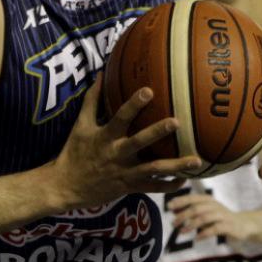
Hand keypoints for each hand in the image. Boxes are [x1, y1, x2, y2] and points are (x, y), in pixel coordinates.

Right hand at [49, 76, 201, 209]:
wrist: (65, 186)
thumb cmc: (74, 152)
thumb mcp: (80, 125)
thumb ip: (92, 99)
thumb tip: (101, 73)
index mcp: (105, 137)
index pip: (120, 118)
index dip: (134, 105)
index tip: (149, 90)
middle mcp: (116, 154)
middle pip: (139, 142)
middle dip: (157, 132)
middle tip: (176, 122)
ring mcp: (124, 172)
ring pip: (153, 169)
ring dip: (175, 165)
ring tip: (196, 160)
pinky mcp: (128, 187)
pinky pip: (152, 188)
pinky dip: (169, 185)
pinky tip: (185, 180)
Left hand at [168, 193, 251, 241]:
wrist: (244, 225)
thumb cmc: (220, 218)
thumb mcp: (205, 213)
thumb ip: (190, 211)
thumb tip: (174, 212)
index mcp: (208, 200)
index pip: (192, 198)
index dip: (180, 201)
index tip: (169, 207)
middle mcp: (215, 205)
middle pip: (196, 208)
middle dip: (183, 216)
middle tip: (173, 224)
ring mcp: (223, 215)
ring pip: (204, 218)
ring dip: (191, 225)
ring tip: (181, 232)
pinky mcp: (229, 226)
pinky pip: (215, 229)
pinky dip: (204, 233)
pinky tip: (197, 238)